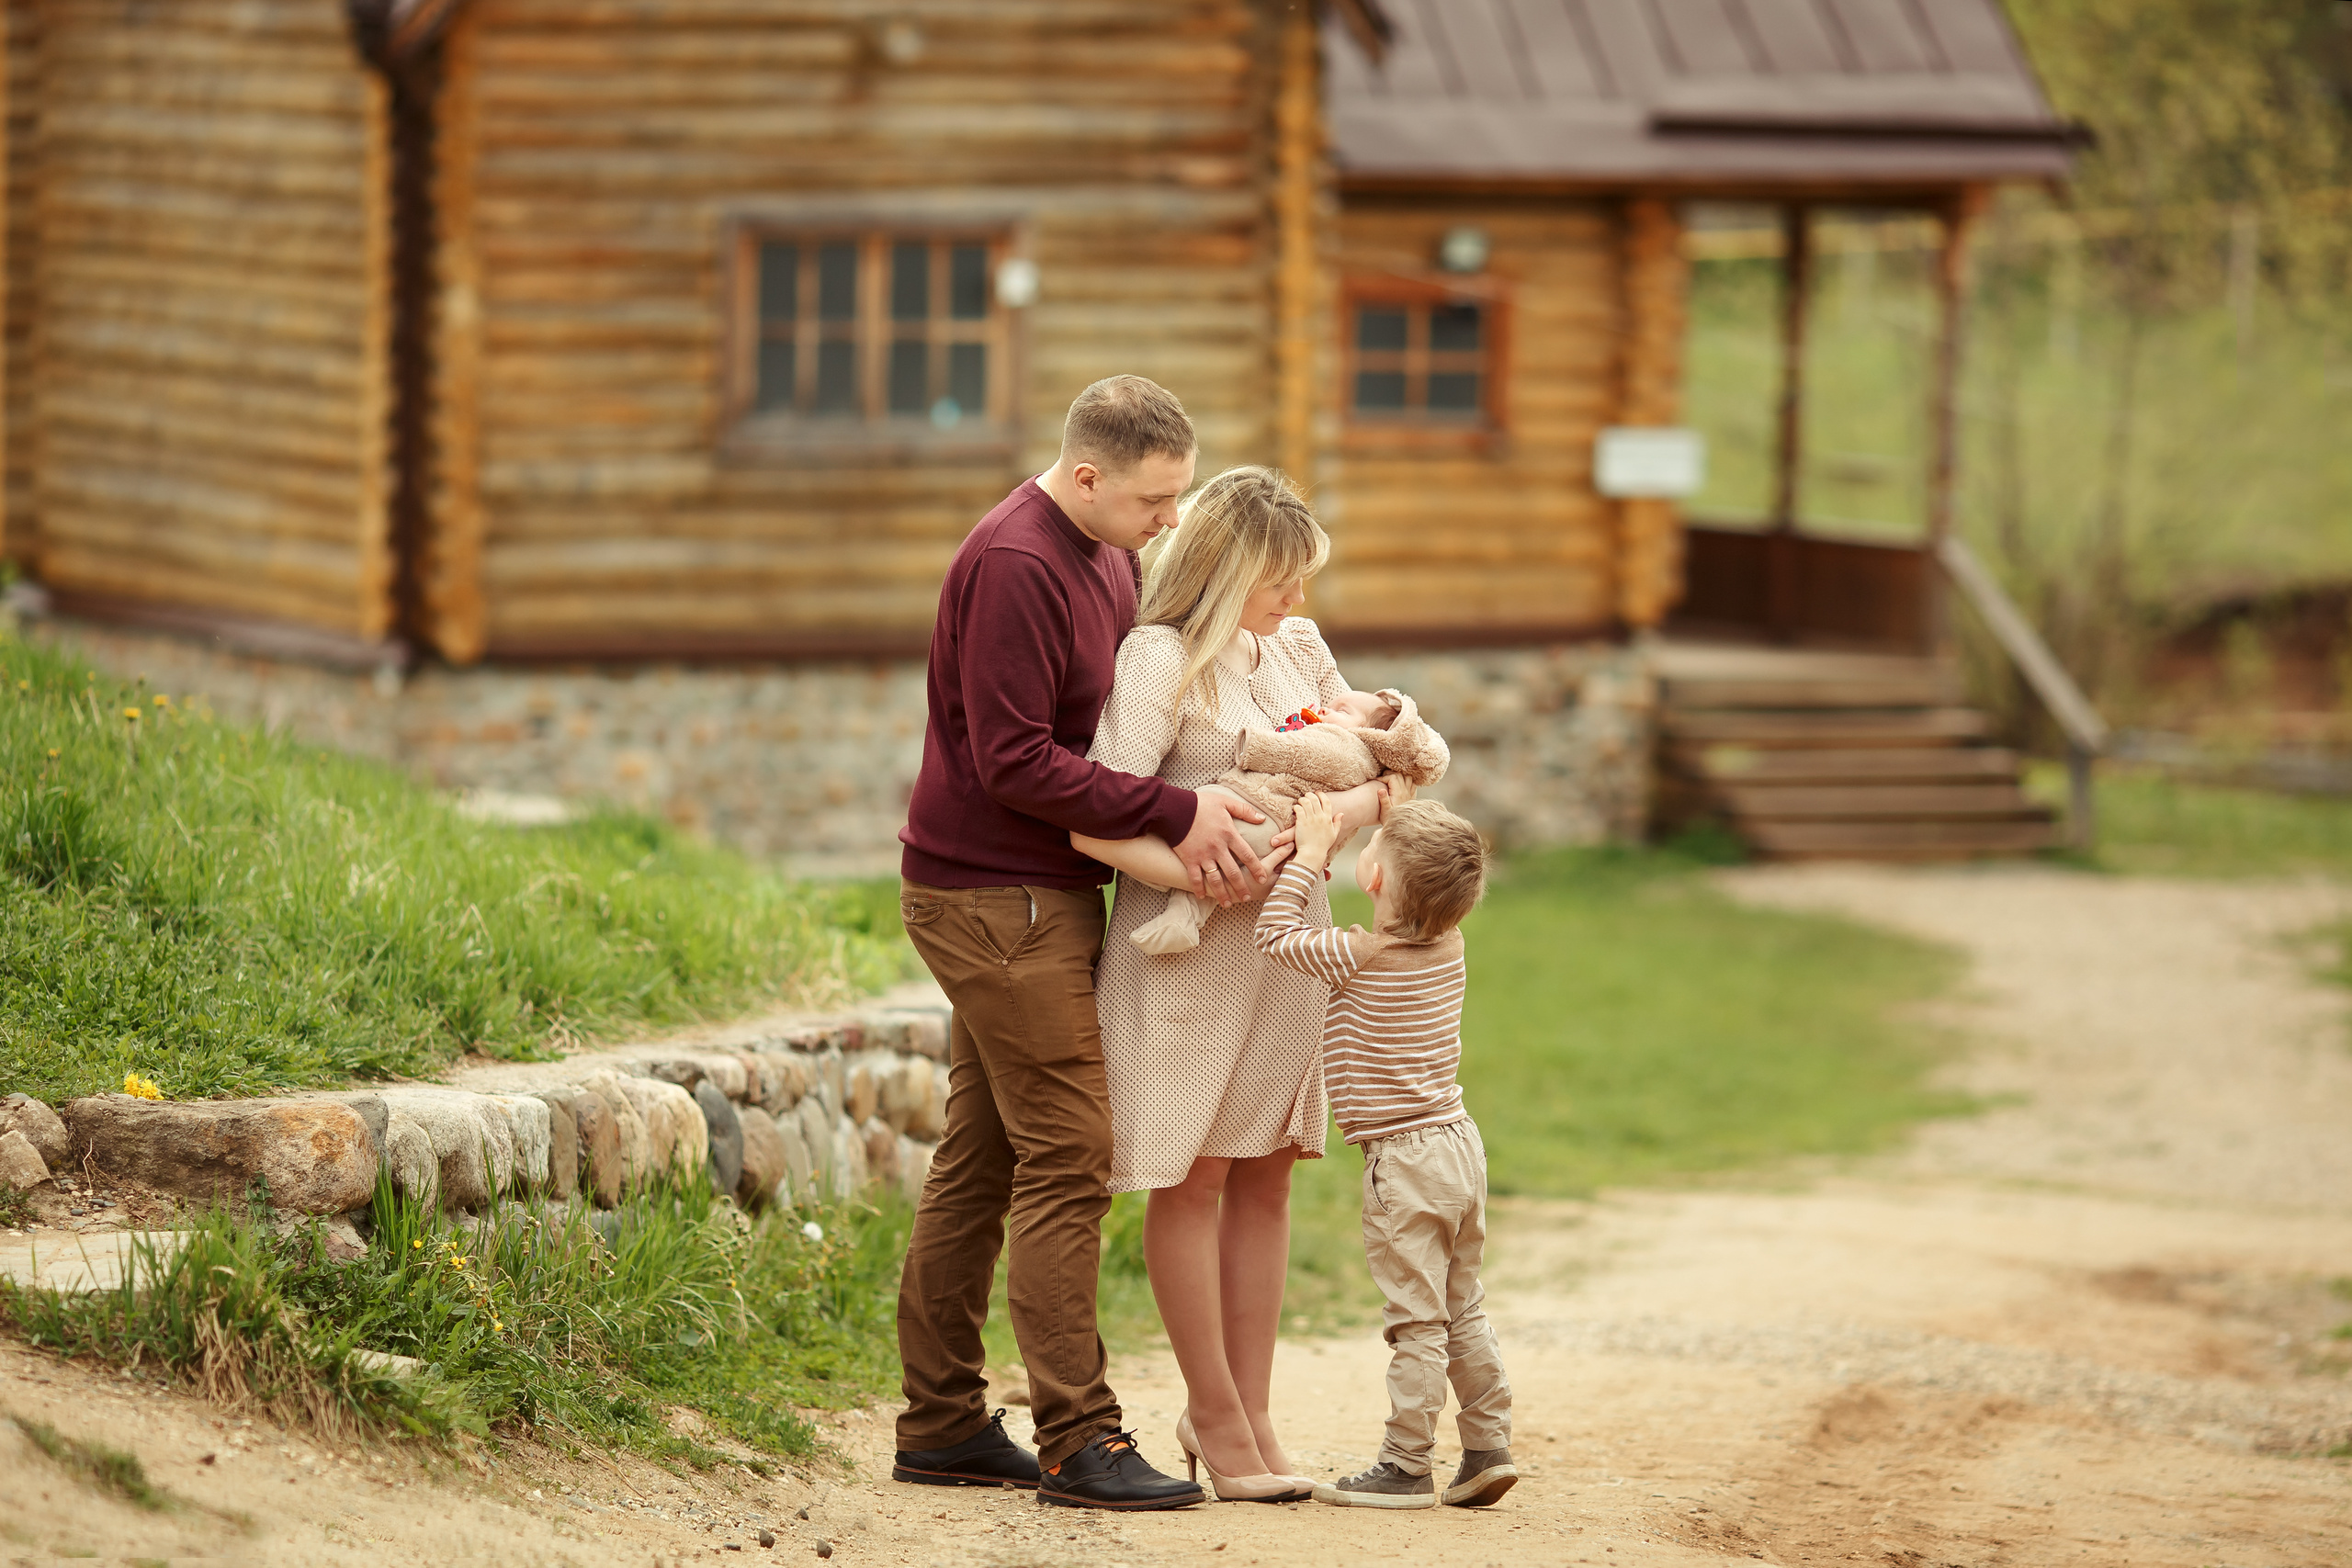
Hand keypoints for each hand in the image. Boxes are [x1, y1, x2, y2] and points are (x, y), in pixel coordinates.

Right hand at [1172, 786, 1268, 904]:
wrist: (1174, 809)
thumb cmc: (1200, 804)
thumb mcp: (1225, 802)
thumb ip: (1244, 810)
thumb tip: (1262, 819)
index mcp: (1228, 834)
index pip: (1247, 855)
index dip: (1256, 868)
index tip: (1262, 878)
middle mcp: (1217, 848)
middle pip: (1233, 872)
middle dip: (1241, 887)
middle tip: (1247, 897)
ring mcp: (1203, 856)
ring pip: (1215, 880)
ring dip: (1222, 893)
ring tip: (1228, 903)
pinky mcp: (1189, 859)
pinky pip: (1195, 878)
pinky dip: (1198, 888)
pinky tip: (1203, 896)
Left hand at [1291, 792, 1340, 868]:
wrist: (1313, 853)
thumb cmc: (1323, 845)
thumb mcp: (1334, 834)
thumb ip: (1337, 823)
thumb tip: (1341, 814)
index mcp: (1328, 819)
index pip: (1326, 802)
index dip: (1322, 795)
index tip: (1318, 793)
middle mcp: (1320, 817)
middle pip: (1315, 799)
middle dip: (1310, 795)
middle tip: (1307, 795)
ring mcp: (1311, 819)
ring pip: (1306, 802)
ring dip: (1302, 799)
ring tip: (1300, 801)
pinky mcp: (1301, 822)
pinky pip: (1299, 809)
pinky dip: (1297, 806)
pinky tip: (1295, 808)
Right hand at [1376, 773, 1416, 819]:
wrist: (1401, 828)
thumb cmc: (1390, 820)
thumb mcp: (1385, 811)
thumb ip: (1383, 800)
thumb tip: (1380, 790)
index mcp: (1398, 793)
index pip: (1392, 777)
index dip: (1384, 777)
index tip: (1377, 781)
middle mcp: (1406, 792)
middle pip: (1400, 775)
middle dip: (1390, 774)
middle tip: (1382, 778)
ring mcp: (1410, 794)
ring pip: (1408, 778)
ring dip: (1400, 776)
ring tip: (1391, 779)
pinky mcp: (1411, 797)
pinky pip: (1413, 785)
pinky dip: (1408, 782)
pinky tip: (1402, 785)